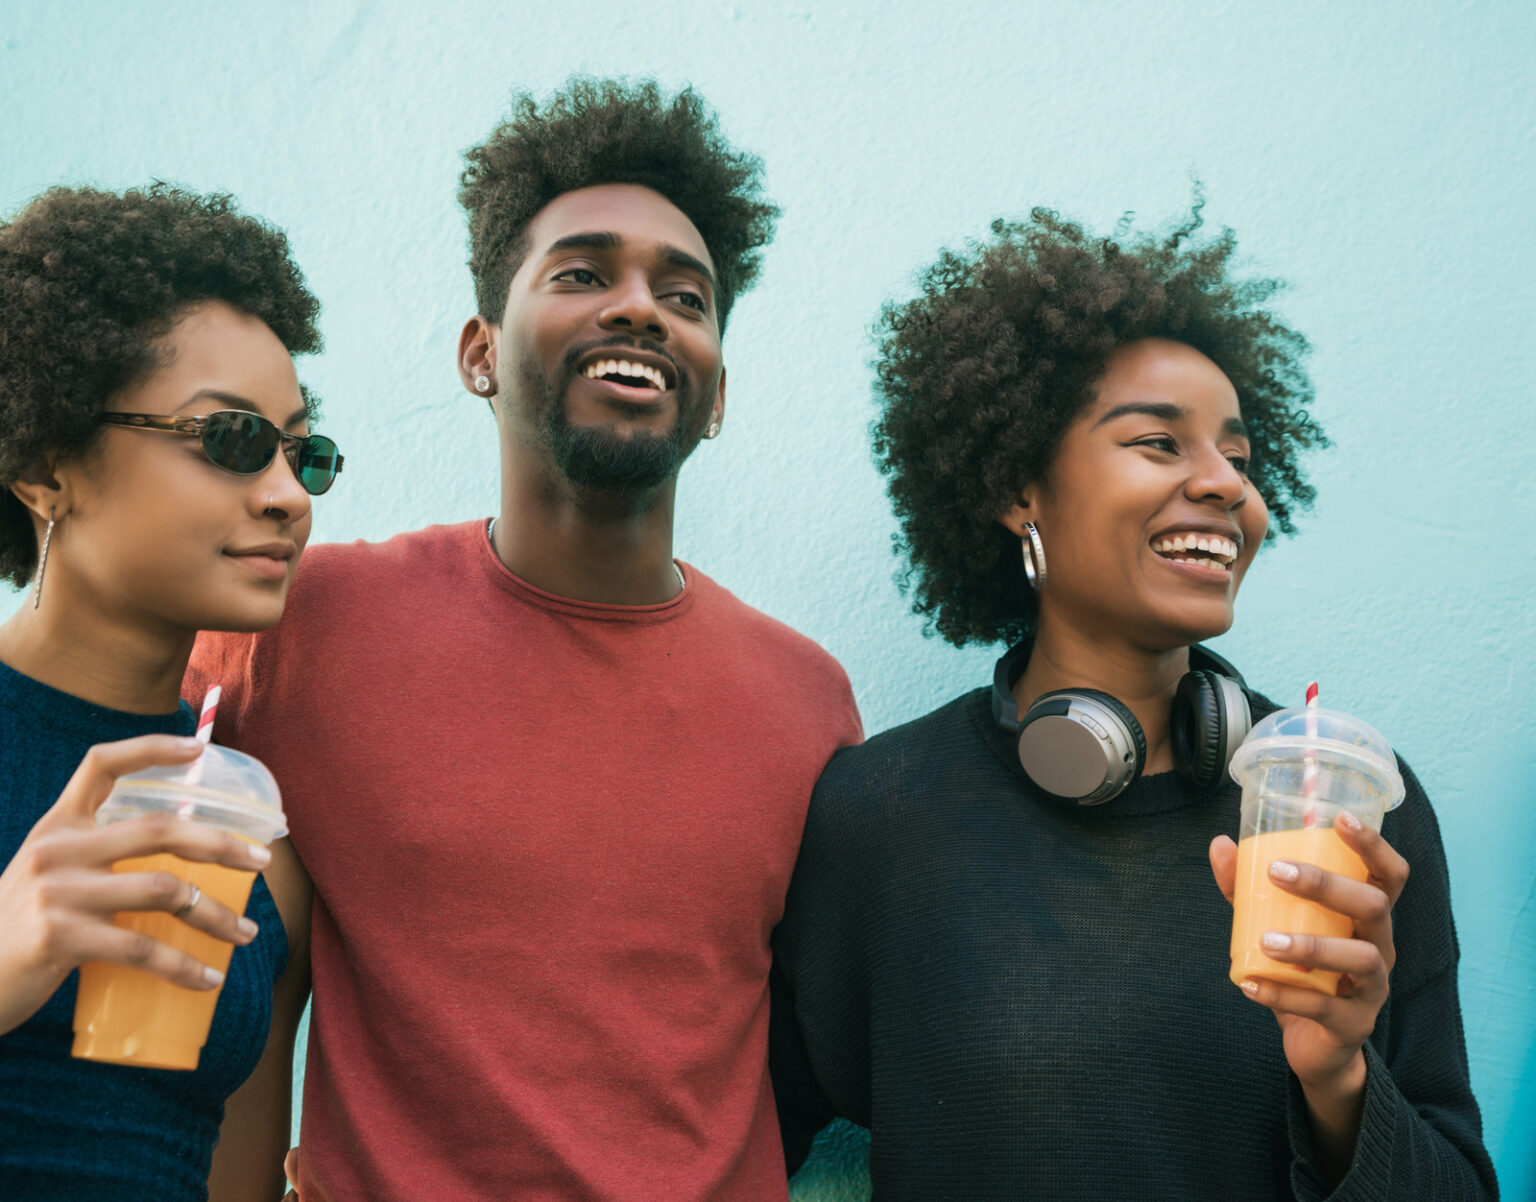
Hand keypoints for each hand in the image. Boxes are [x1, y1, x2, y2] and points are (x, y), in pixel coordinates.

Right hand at [0, 734, 271, 1035]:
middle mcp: (57, 850)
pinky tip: (209, 979)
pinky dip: (183, 966)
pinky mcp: (61, 938)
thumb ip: (95, 857)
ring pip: (164, 891)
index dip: (151, 748)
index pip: (101, 765)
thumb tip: (180, 859)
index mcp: (57, 826)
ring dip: (216, 915)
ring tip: (246, 933)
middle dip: (221, 843)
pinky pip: (143, 949)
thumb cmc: (21, 928)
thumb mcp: (48, 874)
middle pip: (159, 829)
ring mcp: (58, 893)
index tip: (199, 748)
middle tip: (263, 860)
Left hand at [1210, 815, 1408, 1089]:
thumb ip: (1248, 889)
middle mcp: (1380, 947)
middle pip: (1375, 907)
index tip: (1341, 818)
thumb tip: (1220, 844)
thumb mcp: (1274, 924)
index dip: (1373, 845)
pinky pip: (1325, 1008)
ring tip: (1265, 941)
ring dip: (1311, 945)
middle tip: (1278, 872)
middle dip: (1328, 886)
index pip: (1389, 875)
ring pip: (1362, 958)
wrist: (1316, 1044)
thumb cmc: (1302, 970)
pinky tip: (1249, 983)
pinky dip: (1283, 994)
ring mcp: (1373, 988)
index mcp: (1367, 918)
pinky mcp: (1354, 1024)